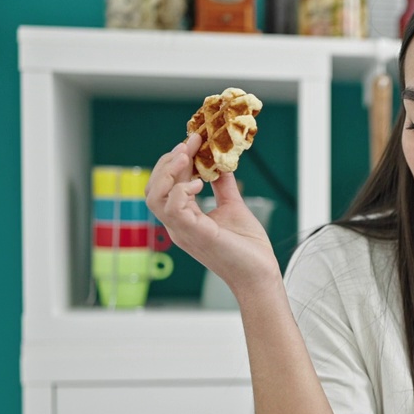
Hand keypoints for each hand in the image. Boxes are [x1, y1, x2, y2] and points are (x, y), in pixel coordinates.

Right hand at [145, 133, 280, 293]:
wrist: (260, 273)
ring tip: (187, 157)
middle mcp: (178, 225)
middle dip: (168, 161)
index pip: (165, 185)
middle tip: (189, 143)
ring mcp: (183, 231)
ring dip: (168, 172)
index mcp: (184, 218)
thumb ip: (223, 186)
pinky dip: (181, 191)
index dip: (175, 160)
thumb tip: (221, 162)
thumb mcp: (233, 207)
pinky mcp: (195, 234)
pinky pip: (173, 209)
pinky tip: (199, 184)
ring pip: (154, 197)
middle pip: (153, 188)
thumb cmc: (247, 247)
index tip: (193, 140)